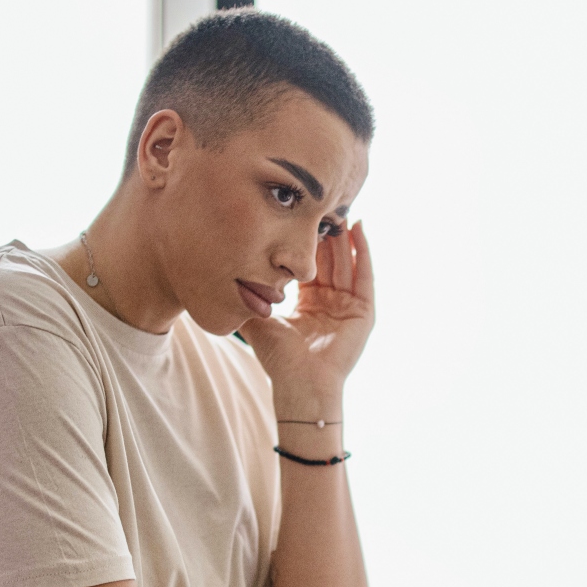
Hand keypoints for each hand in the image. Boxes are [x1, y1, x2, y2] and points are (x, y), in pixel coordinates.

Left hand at [238, 221, 373, 408]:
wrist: (301, 386)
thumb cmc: (279, 361)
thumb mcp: (259, 321)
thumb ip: (247, 299)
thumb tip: (221, 277)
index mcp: (307, 304)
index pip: (308, 264)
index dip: (305, 241)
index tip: (299, 215)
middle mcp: (330, 303)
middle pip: (329, 259)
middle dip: (327, 232)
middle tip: (322, 201)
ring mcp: (348, 308)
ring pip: (347, 262)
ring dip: (345, 235)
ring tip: (340, 206)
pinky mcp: (364, 313)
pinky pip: (365, 276)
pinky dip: (363, 252)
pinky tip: (359, 228)